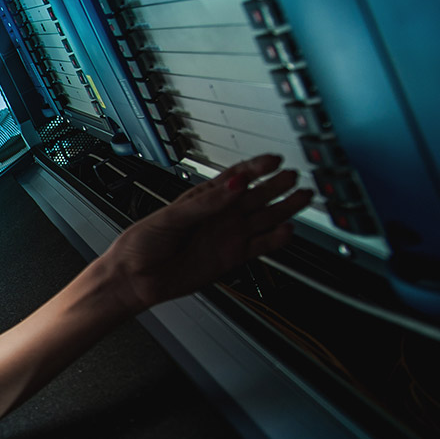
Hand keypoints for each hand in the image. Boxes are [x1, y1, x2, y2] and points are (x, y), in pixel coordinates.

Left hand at [100, 154, 312, 311]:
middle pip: (255, 195)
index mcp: (203, 199)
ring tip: (303, 197)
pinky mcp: (231, 257)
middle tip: (294, 176)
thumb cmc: (143, 243)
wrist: (136, 278)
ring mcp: (227, 236)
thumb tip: (234, 184)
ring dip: (284, 208)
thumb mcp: (172, 217)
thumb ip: (206, 203)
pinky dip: (275, 239)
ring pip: (263, 218)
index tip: (273, 159)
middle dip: (276, 184)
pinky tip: (287, 230)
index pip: (235, 177)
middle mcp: (219, 216)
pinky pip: (259, 246)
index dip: (255, 168)